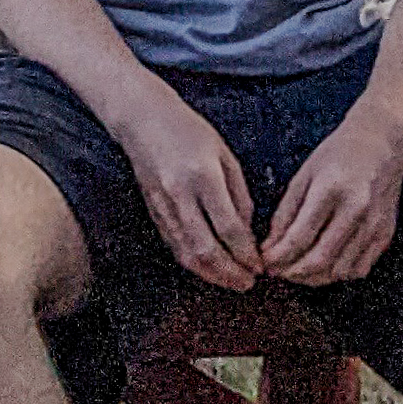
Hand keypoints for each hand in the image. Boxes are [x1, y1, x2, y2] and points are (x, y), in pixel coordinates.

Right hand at [119, 93, 261, 288]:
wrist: (143, 120)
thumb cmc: (188, 131)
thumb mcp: (224, 155)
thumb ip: (239, 194)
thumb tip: (247, 233)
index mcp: (204, 176)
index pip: (229, 227)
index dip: (246, 253)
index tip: (259, 265)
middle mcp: (180, 195)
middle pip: (206, 249)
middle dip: (230, 273)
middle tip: (248, 283)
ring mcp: (163, 206)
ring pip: (187, 253)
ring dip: (212, 274)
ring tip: (232, 282)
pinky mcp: (153, 212)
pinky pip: (174, 246)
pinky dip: (193, 263)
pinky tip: (208, 269)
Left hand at [261, 107, 402, 285]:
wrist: (382, 143)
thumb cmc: (338, 154)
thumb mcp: (304, 175)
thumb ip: (285, 213)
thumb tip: (270, 248)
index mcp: (330, 190)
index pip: (300, 237)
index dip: (278, 256)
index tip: (264, 261)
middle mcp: (356, 210)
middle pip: (320, 260)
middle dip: (292, 273)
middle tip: (276, 271)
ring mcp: (374, 225)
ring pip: (339, 271)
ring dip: (313, 278)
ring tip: (296, 270)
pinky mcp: (385, 234)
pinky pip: (359, 269)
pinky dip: (338, 274)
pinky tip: (324, 265)